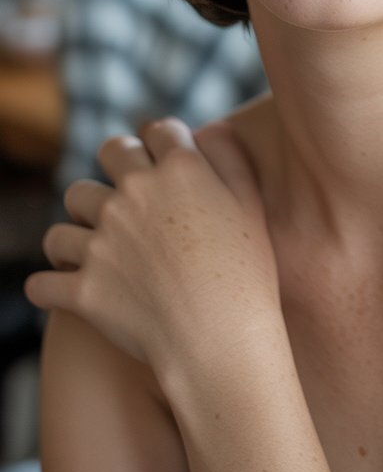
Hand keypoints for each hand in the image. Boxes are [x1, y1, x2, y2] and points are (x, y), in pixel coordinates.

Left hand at [24, 118, 282, 378]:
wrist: (221, 343)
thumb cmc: (246, 276)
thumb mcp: (251, 205)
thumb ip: (230, 156)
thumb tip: (209, 128)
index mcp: (179, 171)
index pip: (160, 131)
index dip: (165, 142)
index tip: (167, 158)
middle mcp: (134, 195)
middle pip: (110, 152)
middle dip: (119, 164)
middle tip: (129, 189)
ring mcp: (102, 240)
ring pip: (71, 209)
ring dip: (83, 220)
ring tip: (96, 239)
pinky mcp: (82, 288)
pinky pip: (43, 281)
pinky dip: (49, 285)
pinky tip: (61, 287)